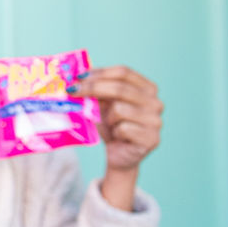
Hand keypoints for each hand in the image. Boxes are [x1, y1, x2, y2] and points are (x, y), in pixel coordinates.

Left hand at [70, 66, 162, 209]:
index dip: (100, 73)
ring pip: (119, 109)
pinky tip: (118, 137)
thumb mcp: (103, 103)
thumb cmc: (111, 125)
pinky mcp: (151, 139)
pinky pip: (123, 128)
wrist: (119, 154)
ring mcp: (156, 121)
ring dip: (107, 118)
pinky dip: (114, 132)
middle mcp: (156, 102)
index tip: (79, 77)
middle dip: (92, 88)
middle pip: (120, 88)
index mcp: (147, 88)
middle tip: (72, 91)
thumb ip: (97, 89)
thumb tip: (77, 78)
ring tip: (110, 125)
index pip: (123, 72)